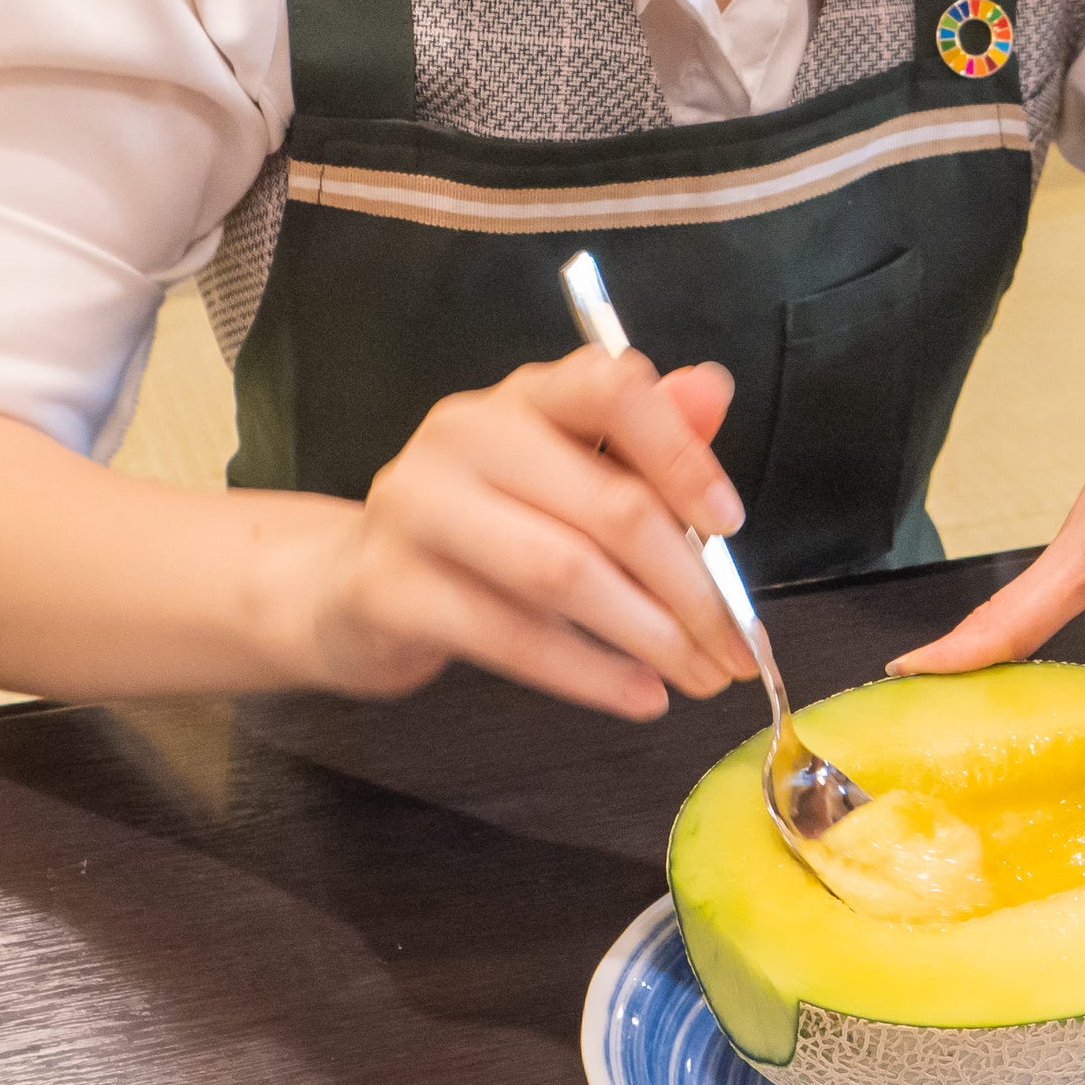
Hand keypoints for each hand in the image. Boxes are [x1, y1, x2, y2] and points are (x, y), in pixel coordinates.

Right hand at [274, 347, 756, 718]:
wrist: (347, 589)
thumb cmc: (483, 531)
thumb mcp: (567, 477)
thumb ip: (644, 439)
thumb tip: (713, 387)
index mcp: (524, 396)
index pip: (610, 388)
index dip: (680, 454)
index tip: (731, 523)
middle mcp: (466, 433)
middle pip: (606, 504)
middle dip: (690, 585)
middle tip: (738, 647)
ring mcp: (418, 507)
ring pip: (562, 572)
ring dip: (650, 635)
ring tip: (702, 678)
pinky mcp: (390, 588)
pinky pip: (509, 636)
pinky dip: (589, 673)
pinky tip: (640, 697)